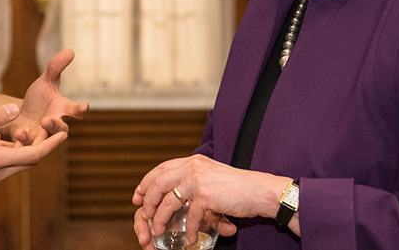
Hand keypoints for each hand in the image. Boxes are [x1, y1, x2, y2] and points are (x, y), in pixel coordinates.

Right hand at [0, 103, 66, 192]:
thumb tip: (15, 109)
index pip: (34, 154)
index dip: (51, 144)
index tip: (65, 135)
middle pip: (27, 160)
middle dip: (37, 145)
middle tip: (44, 129)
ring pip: (12, 164)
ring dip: (16, 149)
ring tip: (7, 133)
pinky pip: (0, 167)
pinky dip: (2, 154)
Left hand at [9, 48, 88, 143]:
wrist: (20, 114)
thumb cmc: (38, 98)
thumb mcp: (45, 80)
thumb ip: (56, 67)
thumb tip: (70, 50)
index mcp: (63, 109)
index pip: (76, 110)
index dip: (81, 109)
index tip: (84, 106)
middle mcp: (55, 125)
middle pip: (62, 130)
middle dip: (55, 126)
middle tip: (47, 120)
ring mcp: (43, 136)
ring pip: (44, 143)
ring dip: (37, 138)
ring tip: (25, 131)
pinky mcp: (28, 144)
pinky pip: (26, 147)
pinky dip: (21, 142)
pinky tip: (16, 134)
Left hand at [132, 154, 283, 244]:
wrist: (260, 191)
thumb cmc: (238, 188)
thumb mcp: (212, 176)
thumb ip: (194, 180)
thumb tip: (177, 193)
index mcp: (193, 161)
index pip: (162, 168)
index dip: (147, 181)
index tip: (138, 194)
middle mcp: (193, 167)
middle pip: (158, 182)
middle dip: (147, 200)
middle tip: (143, 213)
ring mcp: (198, 180)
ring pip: (168, 201)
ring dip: (160, 218)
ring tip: (157, 230)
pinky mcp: (206, 195)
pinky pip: (189, 216)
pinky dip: (189, 230)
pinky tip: (190, 238)